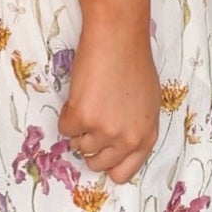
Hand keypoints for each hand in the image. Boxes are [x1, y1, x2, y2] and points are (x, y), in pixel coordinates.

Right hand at [57, 26, 161, 184]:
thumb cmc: (134, 63)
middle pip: (98, 164)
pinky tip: (80, 93)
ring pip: (79, 146)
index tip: (101, 153)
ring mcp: (104, 130)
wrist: (118, 38)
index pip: (123, 172)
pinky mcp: (82, 117)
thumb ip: (134, 128)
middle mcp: (127, 139)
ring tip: (88, 100)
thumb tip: (115, 143)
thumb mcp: (147, 103)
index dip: (109, 164)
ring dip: (79, 127)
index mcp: (146, 137)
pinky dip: (66, 113)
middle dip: (90, 146)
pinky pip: (64, 128)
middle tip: (90, 122)